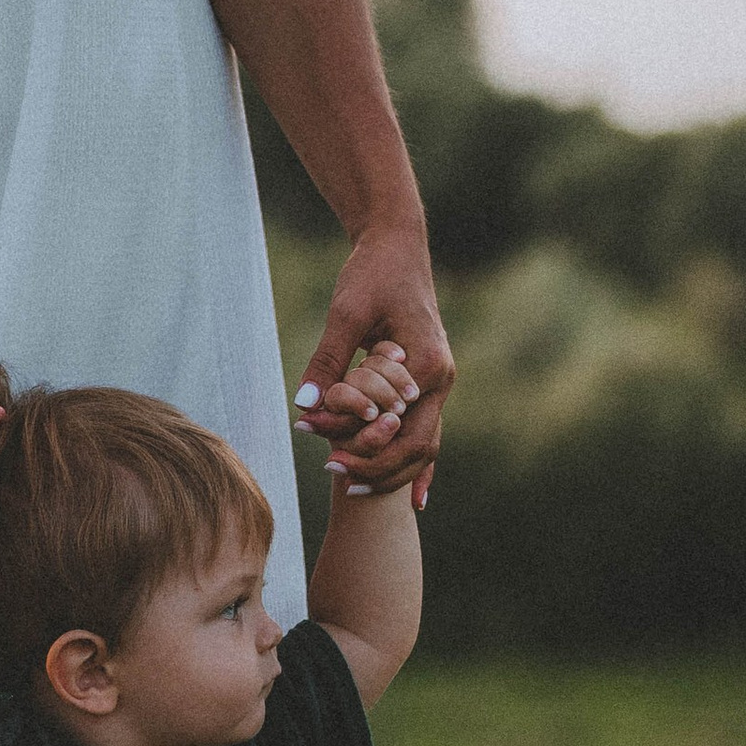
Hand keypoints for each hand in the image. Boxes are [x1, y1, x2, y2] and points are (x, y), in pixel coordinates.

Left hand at [294, 224, 452, 508]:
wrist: (397, 246)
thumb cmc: (372, 275)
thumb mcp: (345, 315)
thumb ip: (328, 362)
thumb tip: (304, 405)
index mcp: (428, 365)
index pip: (398, 427)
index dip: (361, 447)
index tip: (324, 456)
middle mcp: (441, 379)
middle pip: (417, 446)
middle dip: (377, 467)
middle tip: (335, 477)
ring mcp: (439, 383)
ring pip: (423, 444)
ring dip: (391, 468)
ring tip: (351, 484)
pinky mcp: (427, 382)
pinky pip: (425, 430)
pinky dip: (416, 462)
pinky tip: (413, 499)